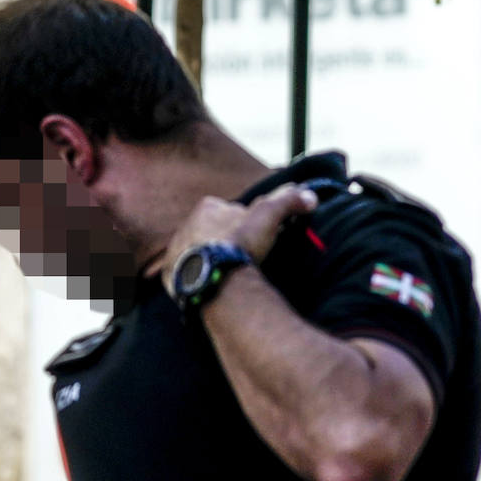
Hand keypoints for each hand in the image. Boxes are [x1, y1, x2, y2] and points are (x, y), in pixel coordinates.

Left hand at [144, 183, 318, 294]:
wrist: (217, 280)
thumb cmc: (241, 244)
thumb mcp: (269, 216)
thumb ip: (288, 201)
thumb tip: (310, 196)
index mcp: (207, 208)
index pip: (229, 211)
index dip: (245, 224)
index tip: (256, 238)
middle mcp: (186, 226)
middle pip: (212, 232)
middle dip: (225, 241)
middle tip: (244, 257)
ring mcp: (176, 251)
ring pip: (197, 252)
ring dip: (210, 259)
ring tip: (230, 274)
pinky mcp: (169, 275)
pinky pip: (184, 274)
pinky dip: (197, 277)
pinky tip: (212, 284)